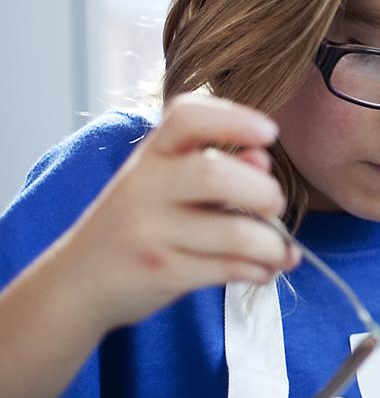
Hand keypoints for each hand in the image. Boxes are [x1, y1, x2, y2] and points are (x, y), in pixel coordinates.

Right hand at [52, 94, 297, 332]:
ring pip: (233, 233)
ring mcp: (149, 231)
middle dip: (264, 192)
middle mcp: (145, 186)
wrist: (79, 280)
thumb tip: (262, 160)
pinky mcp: (159, 272)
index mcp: (152, 153)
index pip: (187, 117)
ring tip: (282, 251)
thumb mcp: (165, 182)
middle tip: (275, 206)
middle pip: (215, 175)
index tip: (270, 133)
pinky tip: (265, 269)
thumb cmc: (139, 221)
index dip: (235, 119)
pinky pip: (227, 268)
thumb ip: (214, 166)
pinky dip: (259, 269)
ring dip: (273, 245)